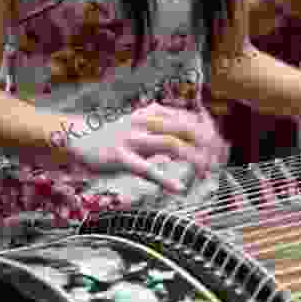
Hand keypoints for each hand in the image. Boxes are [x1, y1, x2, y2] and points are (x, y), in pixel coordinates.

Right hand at [59, 103, 227, 193]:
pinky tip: (179, 189)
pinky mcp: (120, 156)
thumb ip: (166, 131)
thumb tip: (191, 141)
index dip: (210, 134)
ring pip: (172, 145)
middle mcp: (146, 121)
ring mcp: (133, 138)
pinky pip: (146, 169)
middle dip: (208, 145)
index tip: (222, 149)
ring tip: (207, 173)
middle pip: (187, 129)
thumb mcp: (144, 126)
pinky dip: (165, 180)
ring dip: (193, 159)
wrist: (78, 137)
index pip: (191, 120)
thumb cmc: (115, 134)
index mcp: (154, 112)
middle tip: (220, 161)